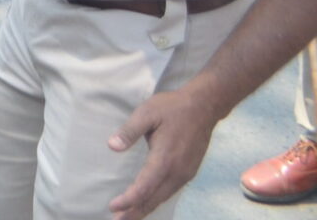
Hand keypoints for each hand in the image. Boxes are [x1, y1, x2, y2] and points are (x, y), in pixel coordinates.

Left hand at [106, 86, 220, 219]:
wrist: (204, 107)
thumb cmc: (172, 108)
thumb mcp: (146, 113)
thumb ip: (129, 131)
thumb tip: (112, 146)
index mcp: (165, 159)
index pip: (145, 186)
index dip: (129, 200)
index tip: (113, 207)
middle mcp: (177, 171)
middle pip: (154, 197)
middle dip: (136, 211)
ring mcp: (185, 173)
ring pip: (163, 197)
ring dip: (146, 208)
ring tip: (129, 217)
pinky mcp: (188, 171)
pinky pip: (170, 191)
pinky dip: (157, 200)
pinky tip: (148, 203)